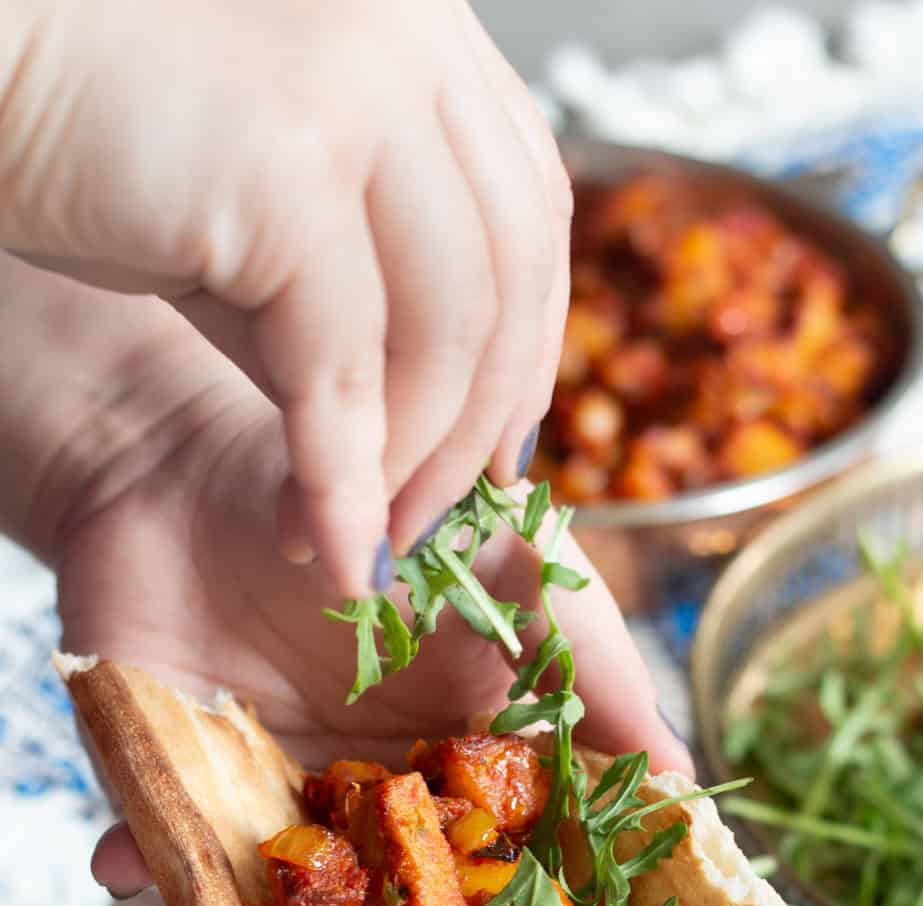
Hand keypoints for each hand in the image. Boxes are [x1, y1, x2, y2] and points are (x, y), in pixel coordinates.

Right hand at [1, 0, 569, 594]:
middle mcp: (411, 37)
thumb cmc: (97, 134)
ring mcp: (358, 87)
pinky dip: (340, 478)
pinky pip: (345, 365)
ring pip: (444, 332)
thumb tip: (433, 440)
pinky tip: (323, 541)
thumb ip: (366, 292)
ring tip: (360, 540)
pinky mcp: (288, 162)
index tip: (500, 453)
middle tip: (425, 529)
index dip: (528, 349)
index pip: (528, 211)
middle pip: (509, 277)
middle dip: (476, 432)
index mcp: (423, 29)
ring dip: (410, 470)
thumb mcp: (272, 207)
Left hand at [61, 358, 689, 905]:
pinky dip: (138, 869)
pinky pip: (159, 844)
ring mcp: (277, 792)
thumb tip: (682, 788)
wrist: (230, 437)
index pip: (499, 880)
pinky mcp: (180, 770)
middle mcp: (374, 802)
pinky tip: (124, 874)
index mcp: (463, 773)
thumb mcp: (525, 570)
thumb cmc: (395, 492)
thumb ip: (601, 677)